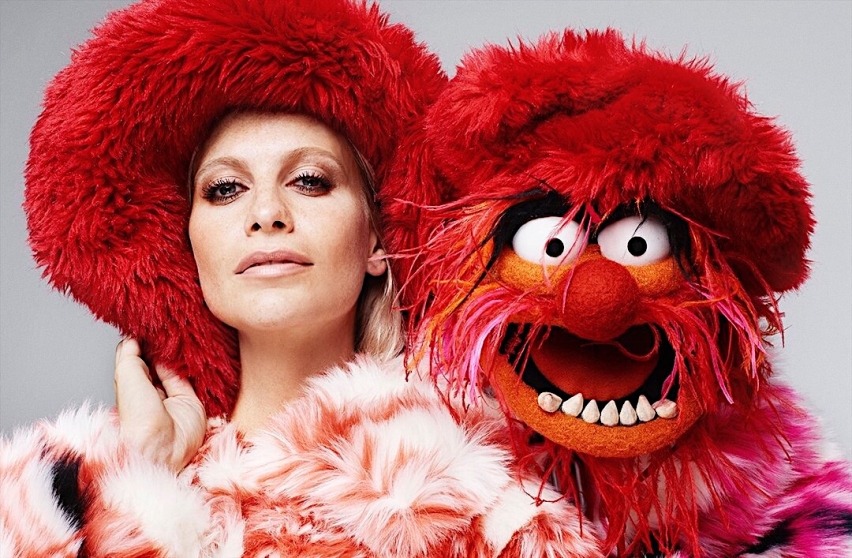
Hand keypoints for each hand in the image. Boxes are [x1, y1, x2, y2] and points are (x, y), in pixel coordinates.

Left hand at [114, 338, 205, 471]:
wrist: (162, 447)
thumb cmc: (137, 417)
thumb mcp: (126, 376)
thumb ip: (129, 354)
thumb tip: (133, 337)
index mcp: (129, 390)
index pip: (133, 360)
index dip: (138, 343)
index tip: (145, 325)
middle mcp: (149, 394)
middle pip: (154, 363)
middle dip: (157, 347)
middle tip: (163, 326)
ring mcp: (170, 398)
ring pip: (172, 368)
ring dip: (173, 354)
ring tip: (175, 334)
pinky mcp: (190, 401)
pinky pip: (189, 377)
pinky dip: (188, 364)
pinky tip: (186, 350)